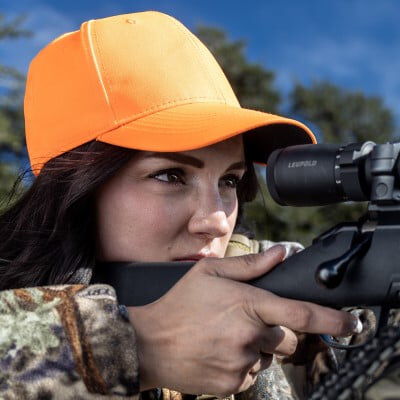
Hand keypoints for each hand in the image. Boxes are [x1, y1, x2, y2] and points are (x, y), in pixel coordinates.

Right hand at [128, 246, 357, 395]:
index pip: (300, 313)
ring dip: (256, 348)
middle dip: (276, 331)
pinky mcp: (230, 385)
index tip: (351, 323)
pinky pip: (251, 375)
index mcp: (246, 305)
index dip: (331, 319)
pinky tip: (218, 351)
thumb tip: (281, 253)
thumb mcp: (209, 272)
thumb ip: (250, 265)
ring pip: (268, 358)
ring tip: (225, 336)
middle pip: (287, 339)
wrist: (144, 341)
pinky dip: (242, 364)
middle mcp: (248, 337)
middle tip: (246, 321)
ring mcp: (240, 364)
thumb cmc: (176, 302)